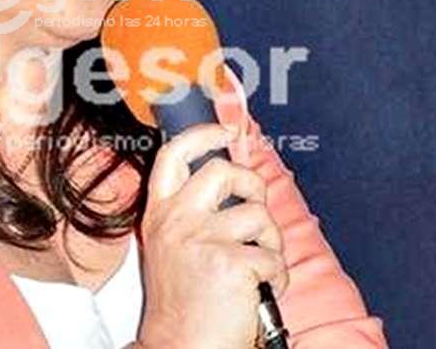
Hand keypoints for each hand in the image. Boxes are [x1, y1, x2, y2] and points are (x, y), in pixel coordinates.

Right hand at [135, 123, 289, 348]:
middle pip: (224, 171)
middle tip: (255, 209)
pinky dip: (276, 278)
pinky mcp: (231, 261)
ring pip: (258, 216)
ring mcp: (202, 239)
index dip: (202, 134)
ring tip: (257, 269)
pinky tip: (257, 293)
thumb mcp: (170, 249)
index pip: (173, 156)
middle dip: (252, 184)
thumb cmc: (182, 305)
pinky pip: (273, 257)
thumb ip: (191, 215)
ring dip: (270, 243)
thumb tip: (230, 183)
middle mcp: (176, 222)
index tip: (225, 129)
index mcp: (159, 216)